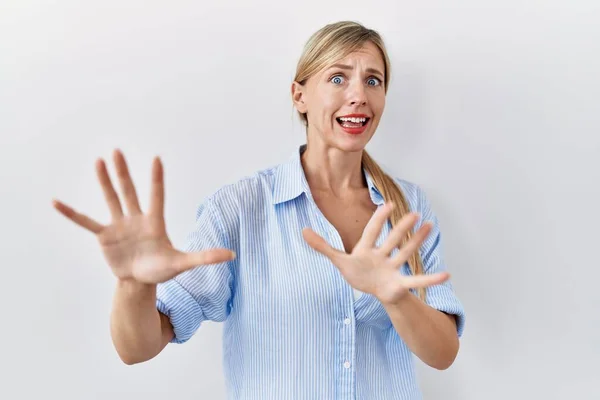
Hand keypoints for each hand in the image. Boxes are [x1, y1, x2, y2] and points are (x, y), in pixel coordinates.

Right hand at [52, 149, 234, 283]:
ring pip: (111, 199)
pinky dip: (72, 213)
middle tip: (117, 151)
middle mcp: (136, 219)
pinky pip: (85, 222)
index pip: (156, 196)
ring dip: (104, 182)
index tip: (156, 159)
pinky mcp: (104, 236)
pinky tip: (56, 202)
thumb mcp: (183, 263)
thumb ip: (205, 257)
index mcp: (155, 222)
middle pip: (130, 192)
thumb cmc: (162, 269)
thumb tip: (232, 254)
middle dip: (123, 173)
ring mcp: (119, 225)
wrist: (141, 281)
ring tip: (98, 161)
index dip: (156, 179)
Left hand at [302, 202, 448, 304]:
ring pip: (406, 253)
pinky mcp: (399, 284)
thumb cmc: (358, 272)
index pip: (372, 232)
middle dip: (402, 228)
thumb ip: (322, 246)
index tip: (387, 205)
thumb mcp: (338, 261)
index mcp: (366, 249)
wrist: (372, 291)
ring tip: (430, 226)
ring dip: (418, 242)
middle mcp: (382, 255)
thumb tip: (303, 230)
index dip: (378, 220)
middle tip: (414, 213)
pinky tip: (446, 274)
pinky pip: (416, 281)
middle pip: (392, 239)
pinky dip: (430, 279)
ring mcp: (392, 268)